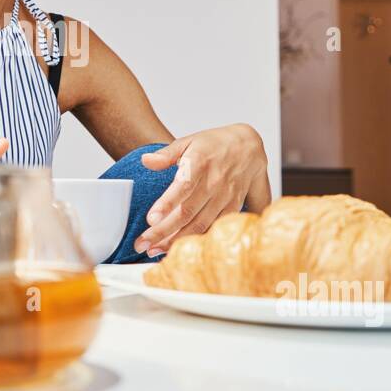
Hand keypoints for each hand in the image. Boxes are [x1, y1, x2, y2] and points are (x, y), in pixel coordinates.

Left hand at [135, 123, 269, 256]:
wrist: (248, 146)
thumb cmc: (214, 144)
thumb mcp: (189, 141)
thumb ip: (166, 154)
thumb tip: (146, 160)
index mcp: (201, 162)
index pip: (183, 186)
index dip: (167, 204)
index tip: (151, 219)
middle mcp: (214, 182)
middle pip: (187, 212)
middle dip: (162, 231)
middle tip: (142, 243)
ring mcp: (225, 197)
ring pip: (199, 224)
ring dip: (175, 240)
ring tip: (154, 250)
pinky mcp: (232, 208)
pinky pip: (212, 228)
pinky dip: (195, 240)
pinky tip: (177, 247)